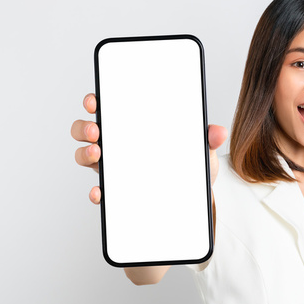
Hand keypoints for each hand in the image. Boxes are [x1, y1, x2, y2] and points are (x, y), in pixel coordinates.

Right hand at [71, 92, 227, 204]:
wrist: (191, 204)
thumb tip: (218, 131)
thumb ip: (208, 140)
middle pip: (88, 130)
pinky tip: (101, 192)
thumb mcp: (201, 153)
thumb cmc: (188, 171)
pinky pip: (99, 191)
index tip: (94, 100)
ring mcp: (113, 169)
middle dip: (85, 126)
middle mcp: (118, 146)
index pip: (109, 108)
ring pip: (85, 156)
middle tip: (97, 129)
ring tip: (99, 153)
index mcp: (135, 129)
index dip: (96, 101)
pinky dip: (96, 192)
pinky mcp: (115, 193)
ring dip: (85, 152)